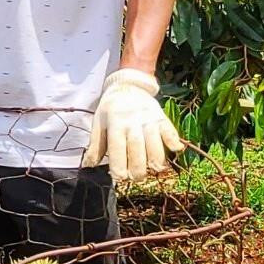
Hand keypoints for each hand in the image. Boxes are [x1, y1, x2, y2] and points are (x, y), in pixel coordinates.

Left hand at [82, 68, 184, 183]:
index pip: (117, 148)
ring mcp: (148, 119)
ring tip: (154, 169)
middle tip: (136, 177)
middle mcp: (132, 121)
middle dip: (138, 169)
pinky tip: (175, 149)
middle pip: (137, 149)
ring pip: (155, 143)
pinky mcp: (161, 117)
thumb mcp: (99, 123)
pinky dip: (174, 140)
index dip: (119, 166)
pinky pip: (169, 129)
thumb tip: (88, 167)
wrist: (128, 86)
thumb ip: (95, 146)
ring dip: (156, 159)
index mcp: (115, 123)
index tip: (120, 178)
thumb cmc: (111, 109)